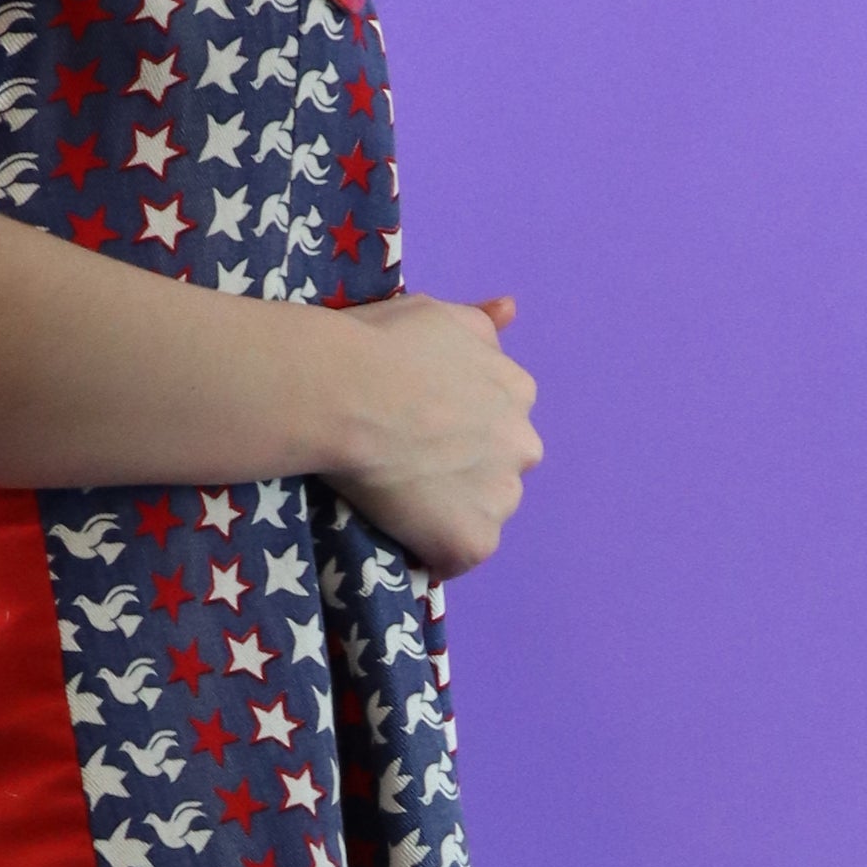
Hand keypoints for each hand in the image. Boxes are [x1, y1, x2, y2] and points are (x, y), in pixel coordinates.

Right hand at [327, 292, 541, 577]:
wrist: (343, 394)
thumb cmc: (379, 346)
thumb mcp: (435, 311)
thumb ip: (478, 320)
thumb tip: (510, 310)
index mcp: (516, 388)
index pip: (501, 414)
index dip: (460, 423)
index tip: (422, 425)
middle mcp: (523, 442)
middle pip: (501, 465)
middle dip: (467, 467)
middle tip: (409, 462)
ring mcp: (501, 496)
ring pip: (484, 510)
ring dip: (454, 509)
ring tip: (402, 500)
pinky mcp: (472, 540)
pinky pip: (458, 556)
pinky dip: (434, 551)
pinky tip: (402, 535)